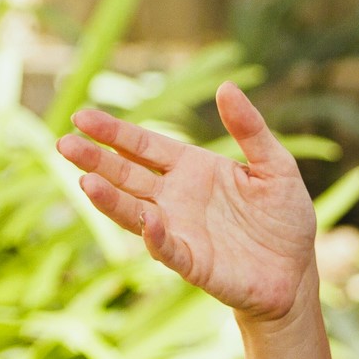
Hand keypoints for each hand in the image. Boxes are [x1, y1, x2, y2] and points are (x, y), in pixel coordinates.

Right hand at [55, 82, 316, 322]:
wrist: (296, 272)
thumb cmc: (283, 218)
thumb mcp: (275, 166)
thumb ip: (250, 129)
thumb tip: (226, 86)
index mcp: (191, 168)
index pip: (143, 145)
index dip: (114, 132)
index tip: (82, 117)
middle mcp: (176, 198)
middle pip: (126, 174)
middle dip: (96, 160)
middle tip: (63, 143)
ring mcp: (180, 231)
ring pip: (135, 212)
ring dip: (111, 199)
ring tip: (85, 182)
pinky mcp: (193, 263)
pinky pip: (169, 249)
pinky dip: (157, 237)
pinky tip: (148, 222)